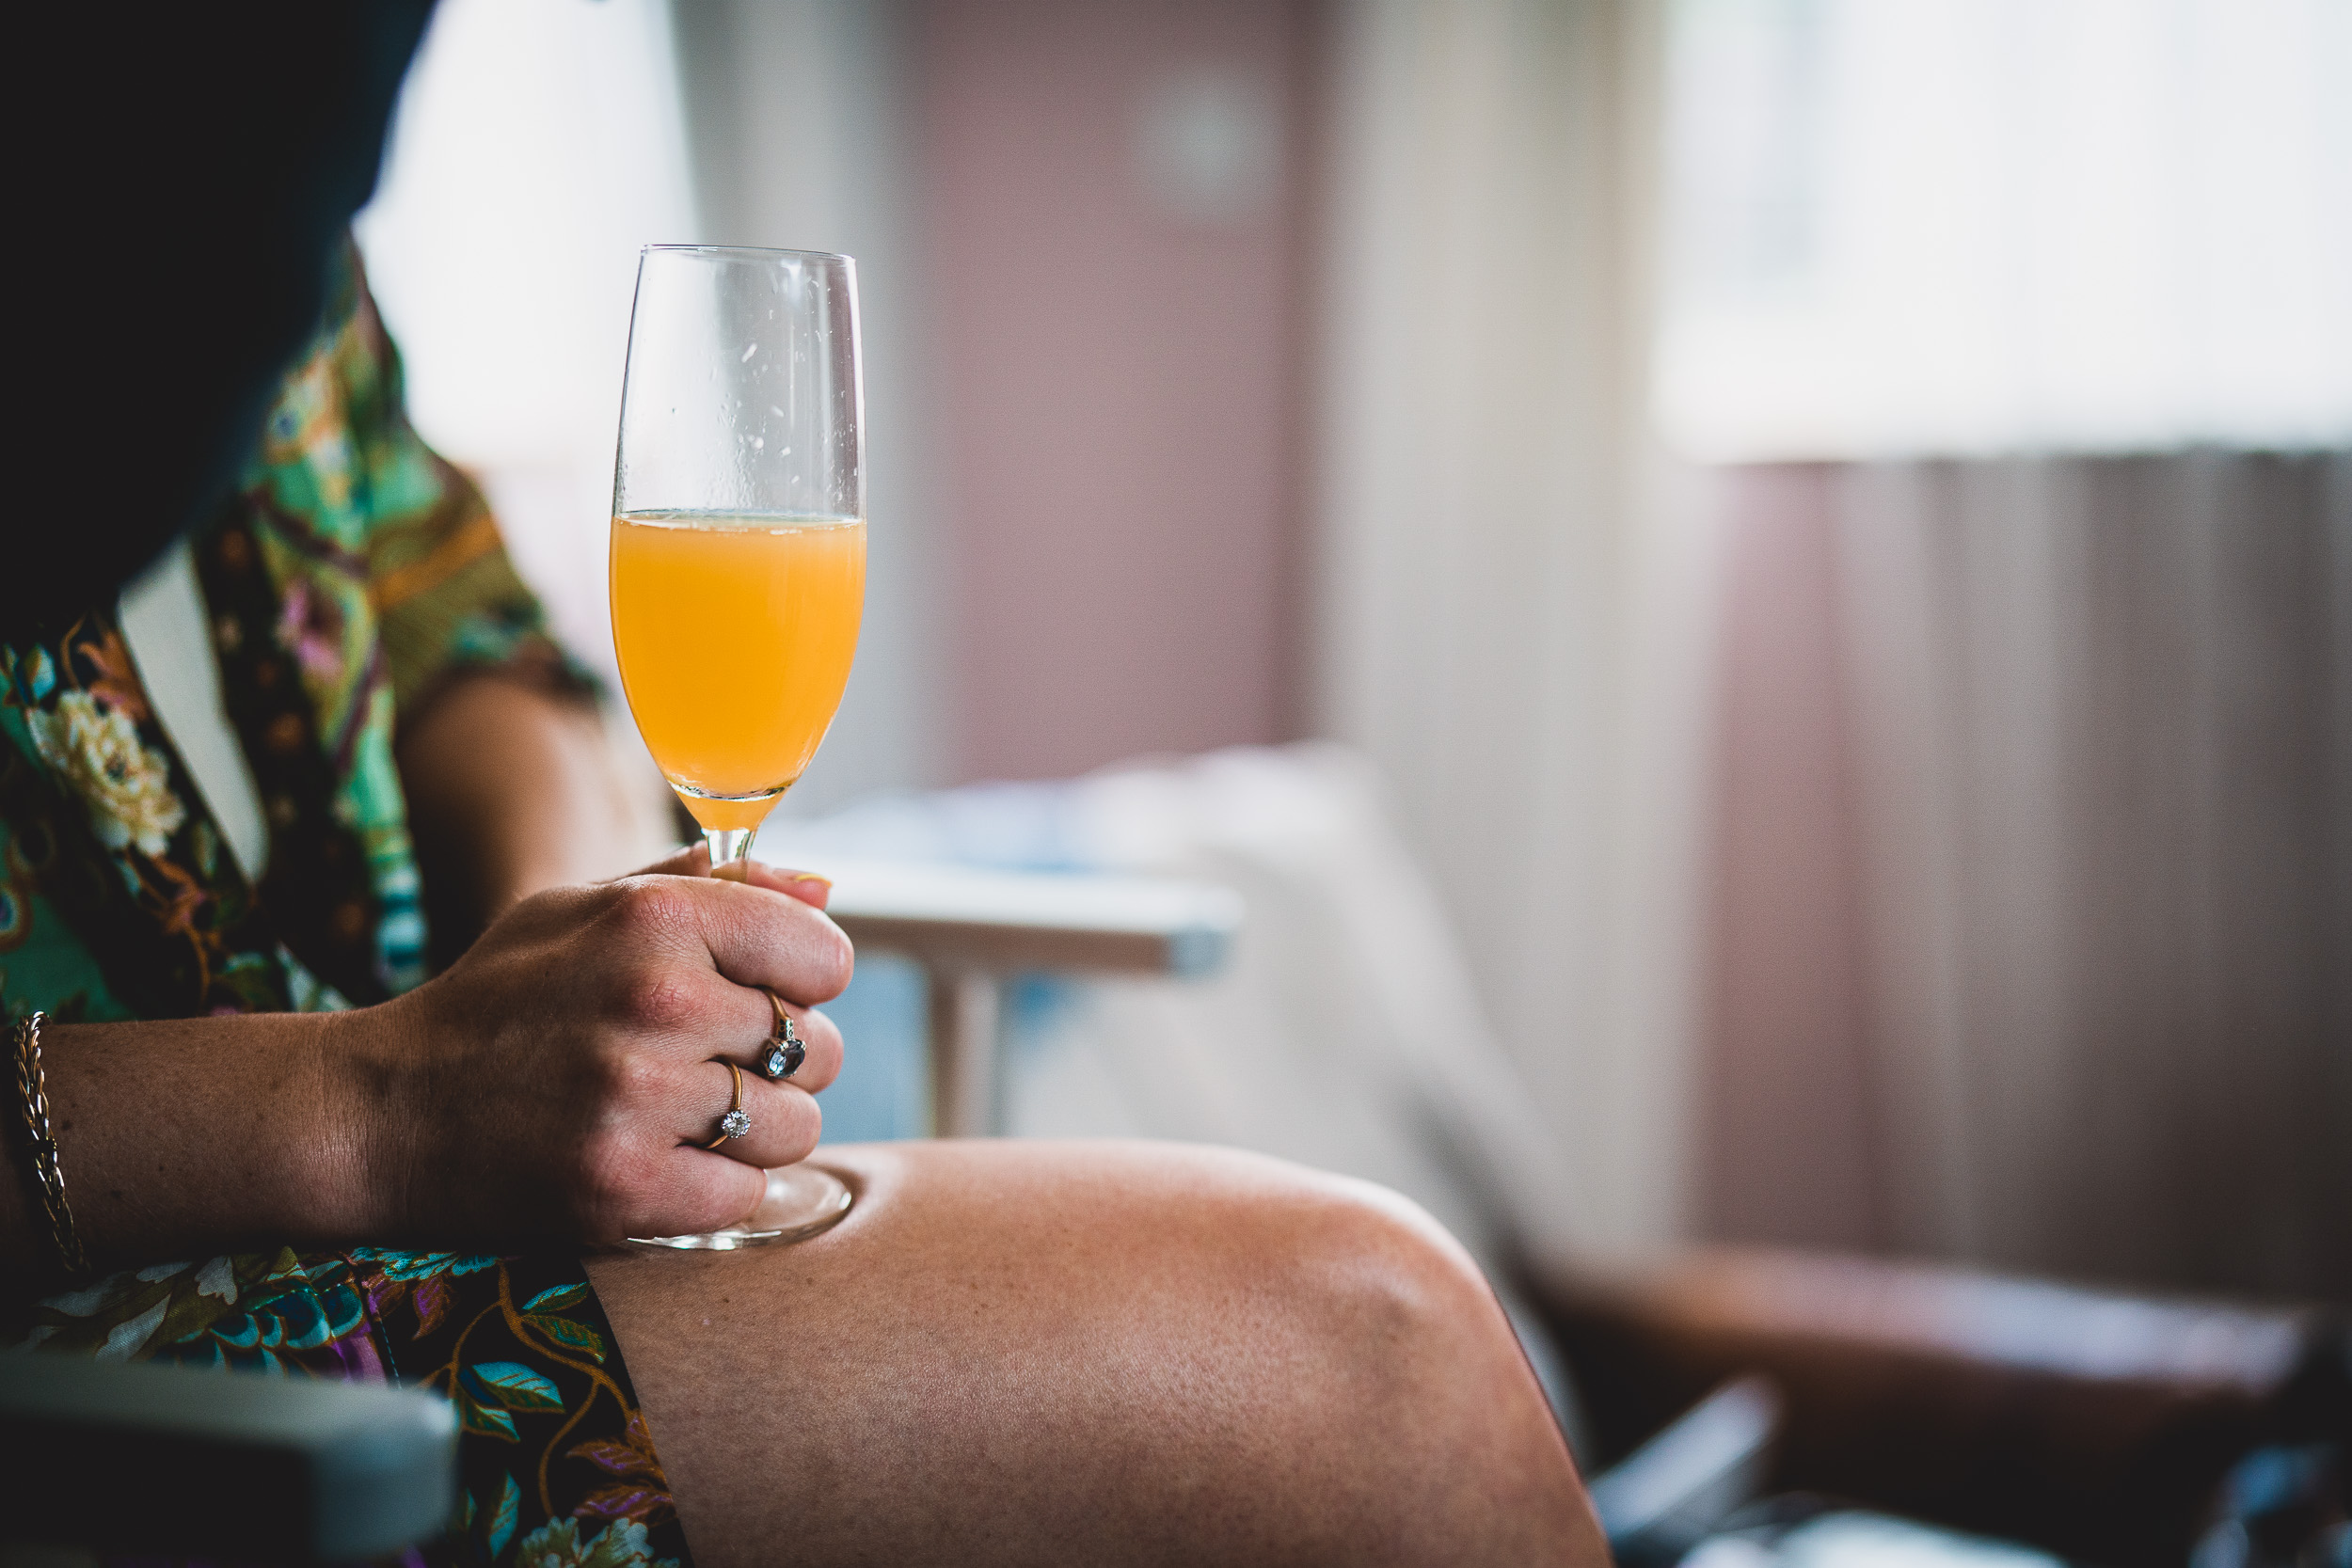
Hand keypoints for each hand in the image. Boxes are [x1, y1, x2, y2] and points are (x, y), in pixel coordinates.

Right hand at [342, 847, 850, 1243]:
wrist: (382, 1112)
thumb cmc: (499, 1002)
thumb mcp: (586, 910)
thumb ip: (713, 888)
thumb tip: (824, 894)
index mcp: (657, 920)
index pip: (825, 957)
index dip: (801, 983)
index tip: (755, 998)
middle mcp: (658, 1001)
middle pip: (817, 1048)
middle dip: (779, 1063)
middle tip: (705, 1066)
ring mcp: (641, 1098)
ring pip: (795, 1127)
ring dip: (755, 1132)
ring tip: (683, 1116)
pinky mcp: (626, 1187)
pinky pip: (747, 1193)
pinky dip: (716, 1189)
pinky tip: (661, 1162)